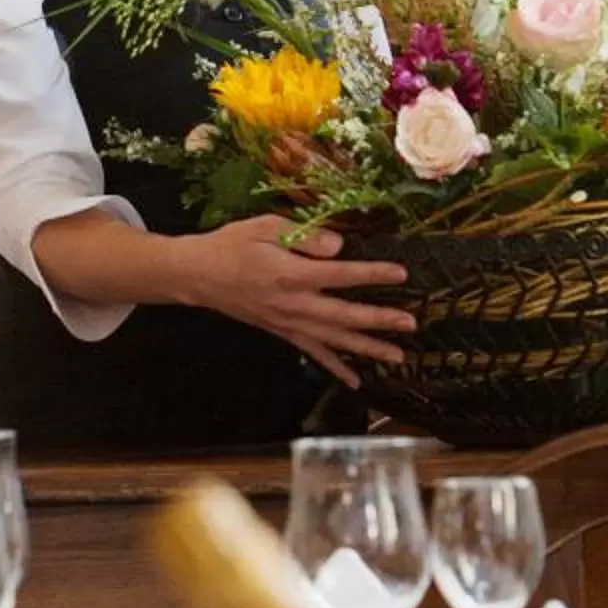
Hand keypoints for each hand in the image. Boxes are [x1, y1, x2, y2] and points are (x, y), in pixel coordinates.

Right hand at [173, 218, 414, 390]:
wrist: (196, 275)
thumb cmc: (231, 245)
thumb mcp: (264, 226)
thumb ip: (303, 235)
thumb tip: (339, 246)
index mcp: (290, 274)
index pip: (340, 275)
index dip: (372, 275)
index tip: (401, 274)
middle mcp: (292, 304)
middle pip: (343, 316)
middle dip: (379, 321)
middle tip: (411, 323)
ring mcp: (287, 323)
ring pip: (334, 340)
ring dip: (366, 348)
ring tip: (397, 356)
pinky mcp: (282, 332)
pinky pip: (313, 353)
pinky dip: (335, 368)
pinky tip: (356, 381)